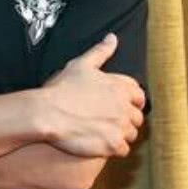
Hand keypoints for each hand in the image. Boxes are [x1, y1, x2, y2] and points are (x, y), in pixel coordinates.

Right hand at [40, 33, 146, 157]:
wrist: (48, 113)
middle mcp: (124, 106)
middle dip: (127, 119)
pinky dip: (115, 149)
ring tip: (105, 133)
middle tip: (111, 121)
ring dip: (122, 135)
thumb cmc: (62, 89)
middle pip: (137, 117)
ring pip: (131, 134)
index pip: (139, 95)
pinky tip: (102, 145)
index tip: (123, 105)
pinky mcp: (112, 144)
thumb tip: (112, 38)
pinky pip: (123, 150)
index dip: (132, 101)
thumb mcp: (81, 64)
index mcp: (120, 86)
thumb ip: (101, 51)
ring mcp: (119, 126)